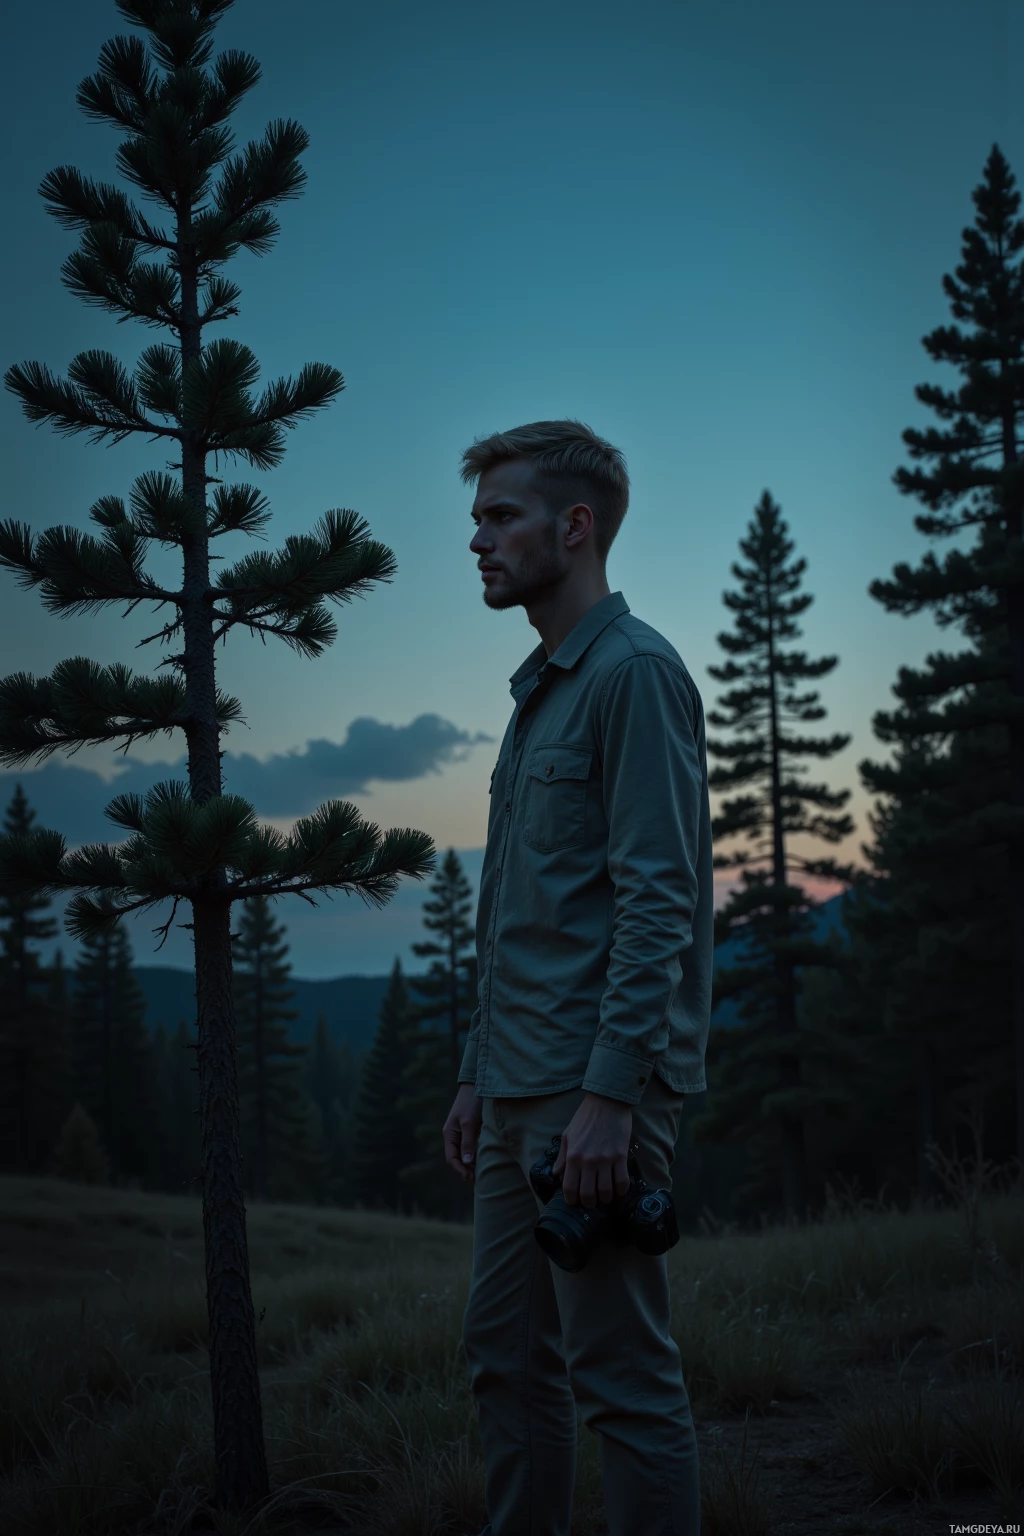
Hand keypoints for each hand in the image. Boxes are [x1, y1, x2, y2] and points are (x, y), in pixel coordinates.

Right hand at [443, 1084, 482, 1181]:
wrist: (476, 1085)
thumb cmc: (471, 1102)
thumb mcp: (469, 1123)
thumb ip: (467, 1142)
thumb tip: (466, 1161)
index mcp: (449, 1134)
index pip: (451, 1158)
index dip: (459, 1169)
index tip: (469, 1177)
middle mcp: (454, 1135)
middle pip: (456, 1157)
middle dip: (464, 1169)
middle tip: (475, 1178)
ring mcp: (462, 1132)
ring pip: (463, 1153)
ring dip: (469, 1163)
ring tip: (478, 1172)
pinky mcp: (470, 1129)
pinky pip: (470, 1146)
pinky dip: (474, 1155)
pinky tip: (482, 1159)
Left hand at [552, 1092, 631, 1207]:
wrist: (606, 1102)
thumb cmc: (585, 1117)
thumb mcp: (568, 1135)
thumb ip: (562, 1157)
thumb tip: (557, 1175)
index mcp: (573, 1156)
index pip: (570, 1188)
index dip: (571, 1200)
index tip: (574, 1202)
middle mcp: (588, 1161)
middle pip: (588, 1195)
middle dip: (589, 1203)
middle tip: (591, 1201)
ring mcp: (606, 1160)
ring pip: (606, 1192)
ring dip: (605, 1199)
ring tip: (605, 1197)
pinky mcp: (621, 1156)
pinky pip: (622, 1181)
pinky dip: (621, 1190)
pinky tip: (618, 1190)